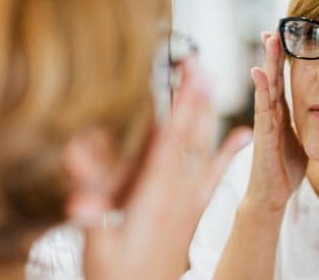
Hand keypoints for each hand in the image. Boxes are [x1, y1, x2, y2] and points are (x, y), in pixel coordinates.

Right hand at [79, 57, 252, 279]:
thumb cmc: (118, 275)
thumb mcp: (97, 245)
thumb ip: (89, 209)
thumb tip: (77, 173)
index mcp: (156, 195)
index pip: (171, 138)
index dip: (181, 104)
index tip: (190, 73)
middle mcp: (178, 191)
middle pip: (190, 133)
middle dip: (194, 96)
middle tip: (199, 60)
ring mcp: (189, 198)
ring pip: (203, 147)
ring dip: (207, 113)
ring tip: (214, 81)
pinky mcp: (193, 208)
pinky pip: (215, 175)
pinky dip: (228, 153)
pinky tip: (241, 134)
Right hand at [244, 31, 307, 213]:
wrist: (272, 194)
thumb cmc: (285, 168)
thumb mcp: (301, 140)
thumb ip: (307, 125)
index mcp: (281, 114)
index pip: (282, 80)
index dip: (283, 59)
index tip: (285, 37)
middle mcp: (271, 113)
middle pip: (273, 76)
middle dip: (274, 53)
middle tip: (275, 28)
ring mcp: (265, 122)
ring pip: (266, 86)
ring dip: (267, 63)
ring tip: (269, 40)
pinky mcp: (264, 134)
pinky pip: (262, 108)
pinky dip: (260, 90)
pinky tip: (259, 73)